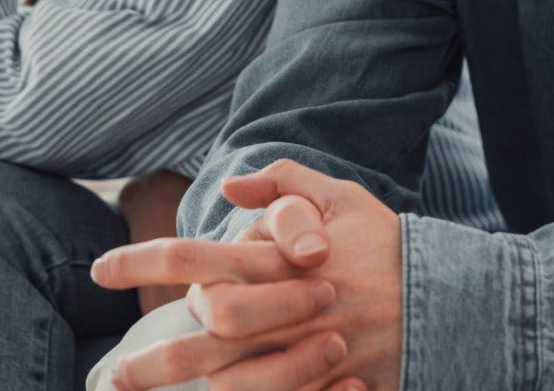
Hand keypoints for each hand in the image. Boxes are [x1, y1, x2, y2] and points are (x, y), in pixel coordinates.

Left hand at [91, 159, 401, 390]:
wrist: (455, 300)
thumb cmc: (388, 245)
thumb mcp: (342, 197)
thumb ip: (285, 183)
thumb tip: (229, 182)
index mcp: (282, 257)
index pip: (197, 255)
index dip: (141, 261)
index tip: (99, 268)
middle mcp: (289, 304)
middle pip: (206, 329)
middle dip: (155, 355)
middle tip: (115, 372)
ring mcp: (311, 349)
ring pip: (233, 378)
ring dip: (183, 390)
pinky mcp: (331, 382)